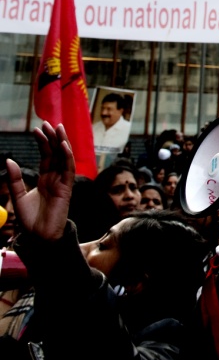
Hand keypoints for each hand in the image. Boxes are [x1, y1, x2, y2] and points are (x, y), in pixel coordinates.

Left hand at [6, 122, 75, 240]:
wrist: (38, 236)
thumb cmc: (30, 219)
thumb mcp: (18, 196)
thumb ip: (15, 179)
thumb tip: (9, 160)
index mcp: (46, 178)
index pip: (47, 156)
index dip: (43, 142)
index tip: (37, 130)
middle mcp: (56, 178)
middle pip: (57, 153)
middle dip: (54, 137)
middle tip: (49, 122)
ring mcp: (62, 182)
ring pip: (65, 158)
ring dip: (62, 142)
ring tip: (57, 128)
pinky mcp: (67, 188)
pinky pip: (69, 170)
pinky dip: (67, 157)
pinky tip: (63, 146)